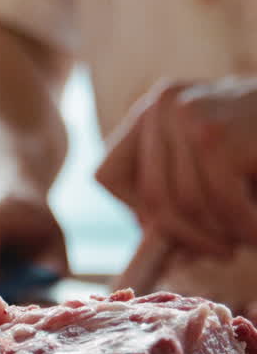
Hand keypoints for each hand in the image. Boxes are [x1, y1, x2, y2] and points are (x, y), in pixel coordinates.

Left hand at [95, 77, 256, 257]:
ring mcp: (192, 116)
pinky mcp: (221, 137)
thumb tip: (148, 246)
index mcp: (156, 110)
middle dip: (190, 236)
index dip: (140, 214)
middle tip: (224, 248)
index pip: (110, 177)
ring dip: (225, 234)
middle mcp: (166, 105)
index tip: (177, 232)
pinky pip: (223, 206)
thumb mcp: (214, 160)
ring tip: (248, 232)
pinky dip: (249, 228)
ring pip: (188, 208)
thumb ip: (178, 190)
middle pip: (152, 200)